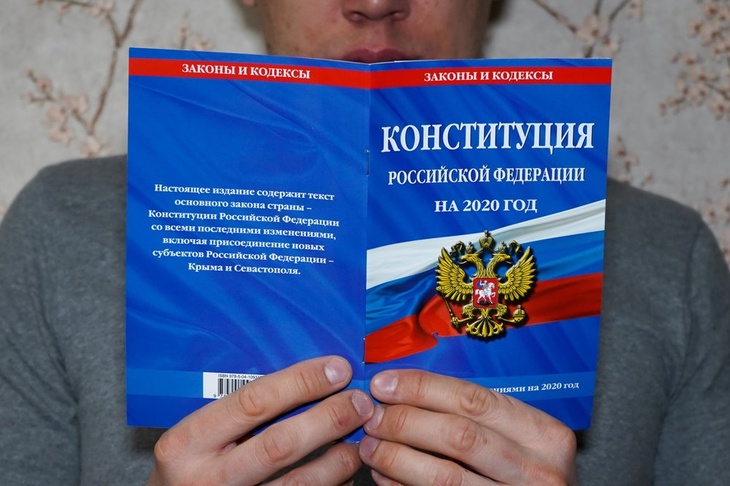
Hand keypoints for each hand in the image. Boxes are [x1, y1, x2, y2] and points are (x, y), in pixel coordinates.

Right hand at [147, 356, 373, 485]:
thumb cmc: (193, 462)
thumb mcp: (198, 432)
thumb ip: (237, 407)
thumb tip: (307, 372)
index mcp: (187, 443)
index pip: (253, 402)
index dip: (301, 383)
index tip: (336, 368)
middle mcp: (208, 478)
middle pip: (281, 444)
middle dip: (329, 418)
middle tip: (359, 400)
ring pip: (300, 483)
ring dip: (340, 456)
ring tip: (360, 434)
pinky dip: (333, 483)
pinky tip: (345, 465)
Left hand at [358, 370, 576, 484]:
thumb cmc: (527, 473)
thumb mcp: (521, 440)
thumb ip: (478, 417)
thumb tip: (407, 391)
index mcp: (544, 434)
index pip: (474, 399)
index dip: (421, 388)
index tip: (384, 384)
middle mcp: (538, 470)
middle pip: (458, 435)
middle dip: (405, 422)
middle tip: (372, 417)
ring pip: (444, 476)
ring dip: (397, 458)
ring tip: (370, 448)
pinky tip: (385, 478)